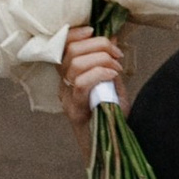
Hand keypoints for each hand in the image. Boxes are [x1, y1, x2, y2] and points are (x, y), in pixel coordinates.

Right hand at [60, 23, 130, 138]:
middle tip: (117, 53)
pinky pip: (81, 83)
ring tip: (117, 66)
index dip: (76, 33)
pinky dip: (100, 73)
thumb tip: (112, 37)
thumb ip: (109, 63)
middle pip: (70, 51)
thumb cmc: (111, 117)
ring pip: (75, 64)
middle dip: (98, 44)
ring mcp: (67, 99)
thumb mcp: (112, 84)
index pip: (61, 46)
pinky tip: (113, 75)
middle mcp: (63, 87)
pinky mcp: (75, 111)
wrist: (112, 148)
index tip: (95, 30)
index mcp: (68, 77)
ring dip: (102, 58)